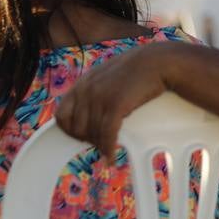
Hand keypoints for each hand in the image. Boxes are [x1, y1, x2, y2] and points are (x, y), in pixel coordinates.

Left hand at [55, 42, 175, 156]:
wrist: (156, 62)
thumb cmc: (134, 70)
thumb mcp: (105, 75)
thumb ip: (92, 89)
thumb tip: (86, 111)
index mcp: (82, 84)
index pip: (61, 115)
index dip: (70, 129)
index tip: (82, 136)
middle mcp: (86, 90)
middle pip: (76, 128)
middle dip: (87, 139)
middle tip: (100, 142)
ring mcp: (100, 97)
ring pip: (92, 134)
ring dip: (100, 146)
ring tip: (108, 150)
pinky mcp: (115, 105)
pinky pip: (107, 135)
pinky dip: (109, 149)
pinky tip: (112, 157)